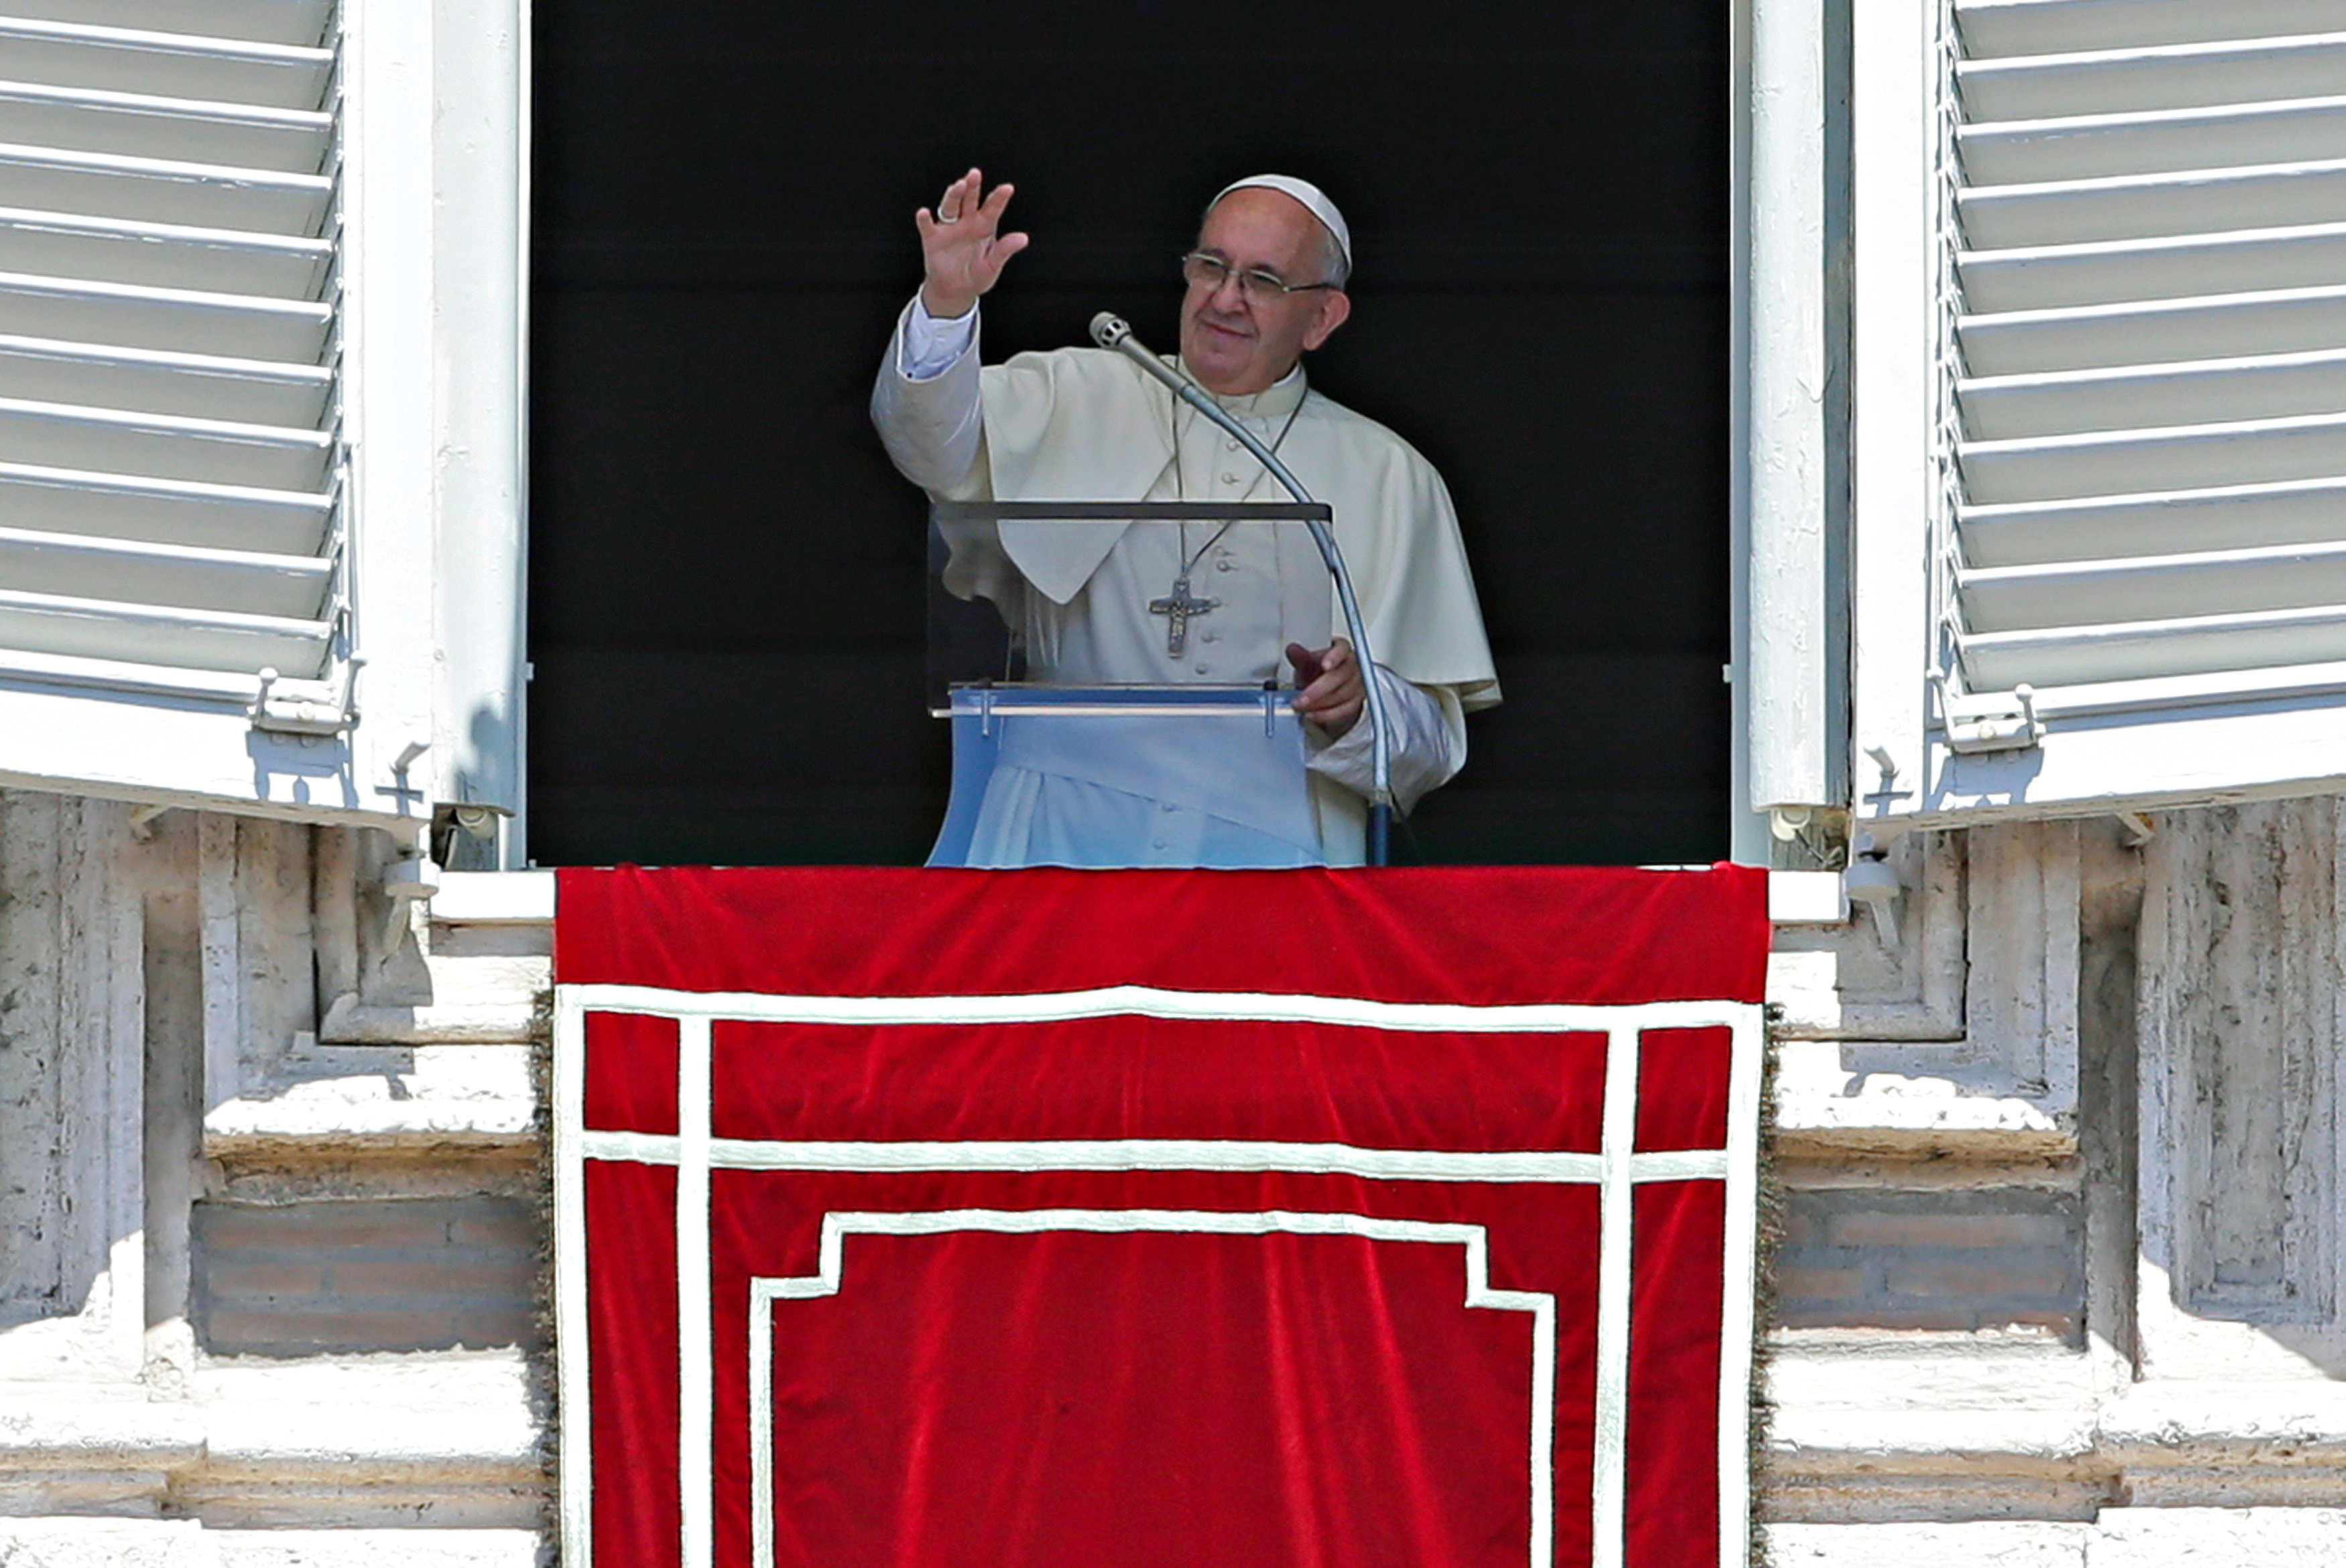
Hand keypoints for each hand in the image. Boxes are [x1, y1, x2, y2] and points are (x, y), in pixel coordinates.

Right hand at [917, 168, 1028, 319]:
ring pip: (951, 206)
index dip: (999, 198)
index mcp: (984, 225)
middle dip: (972, 187)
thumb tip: (1023, 239)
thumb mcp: (993, 265)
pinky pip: (927, 226)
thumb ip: (1005, 250)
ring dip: (954, 195)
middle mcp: (966, 221)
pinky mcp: (932, 238)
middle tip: (975, 174)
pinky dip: (924, 219)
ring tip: (959, 186)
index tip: (1007, 188)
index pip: (992, 208)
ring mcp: (949, 227)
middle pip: (969, 199)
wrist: (956, 291)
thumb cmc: (977, 275)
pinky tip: (924, 213)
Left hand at [1287, 640, 1364, 736]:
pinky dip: (1327, 714)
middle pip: (1341, 676)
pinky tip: (1313, 714)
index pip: (1342, 649)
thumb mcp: (1306, 662)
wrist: (1323, 687)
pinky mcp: (1356, 701)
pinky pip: (1344, 710)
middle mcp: (1353, 665)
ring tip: (1302, 706)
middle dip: (1319, 690)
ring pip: (1343, 695)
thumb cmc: (1317, 671)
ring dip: (1320, 704)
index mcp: (1342, 649)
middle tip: (1301, 698)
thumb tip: (1293, 650)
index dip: (1334, 657)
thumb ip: (1300, 656)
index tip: (1324, 666)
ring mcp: (1357, 683)